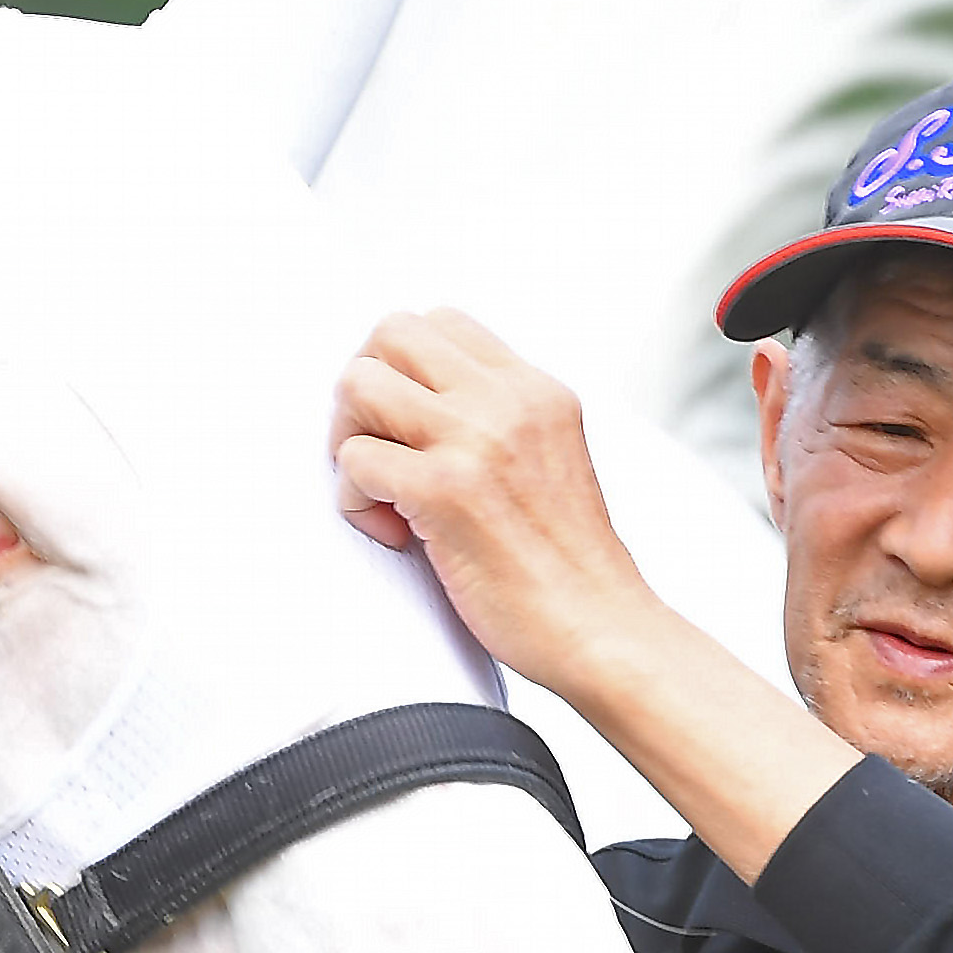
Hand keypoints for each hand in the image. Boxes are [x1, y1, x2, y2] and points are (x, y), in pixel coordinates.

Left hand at [336, 310, 864, 882]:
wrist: (603, 631)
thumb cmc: (567, 566)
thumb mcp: (551, 458)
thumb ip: (499, 420)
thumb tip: (418, 404)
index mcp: (538, 390)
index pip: (441, 321)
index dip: (405, 372)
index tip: (412, 431)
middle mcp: (510, 400)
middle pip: (391, 332)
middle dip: (365, 393)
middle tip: (382, 453)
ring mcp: (477, 440)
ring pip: (359, 383)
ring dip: (350, 440)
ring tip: (384, 493)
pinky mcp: (446, 491)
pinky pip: (354, 461)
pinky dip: (355, 502)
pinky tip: (398, 535)